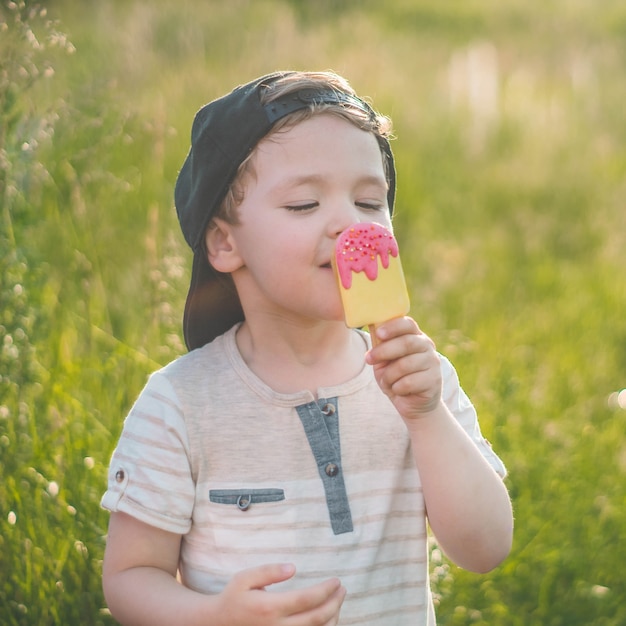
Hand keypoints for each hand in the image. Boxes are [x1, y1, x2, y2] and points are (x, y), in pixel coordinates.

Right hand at [215, 563, 345, 625]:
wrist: (217, 624)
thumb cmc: (233, 597)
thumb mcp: (245, 578)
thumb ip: (269, 571)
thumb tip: (293, 567)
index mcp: (270, 607)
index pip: (307, 599)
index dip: (326, 590)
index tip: (336, 580)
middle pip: (317, 618)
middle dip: (335, 603)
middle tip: (342, 589)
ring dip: (332, 618)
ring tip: (338, 602)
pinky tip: (327, 618)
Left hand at [366, 316, 441, 419]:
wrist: (413, 404)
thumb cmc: (396, 377)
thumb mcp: (384, 360)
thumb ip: (380, 345)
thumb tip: (371, 327)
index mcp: (414, 336)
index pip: (407, 324)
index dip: (392, 327)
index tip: (378, 333)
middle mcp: (427, 346)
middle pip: (406, 343)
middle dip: (384, 351)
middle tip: (368, 359)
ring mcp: (433, 363)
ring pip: (405, 365)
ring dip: (389, 375)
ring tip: (386, 381)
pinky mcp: (434, 381)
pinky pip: (409, 382)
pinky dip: (397, 388)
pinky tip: (398, 390)